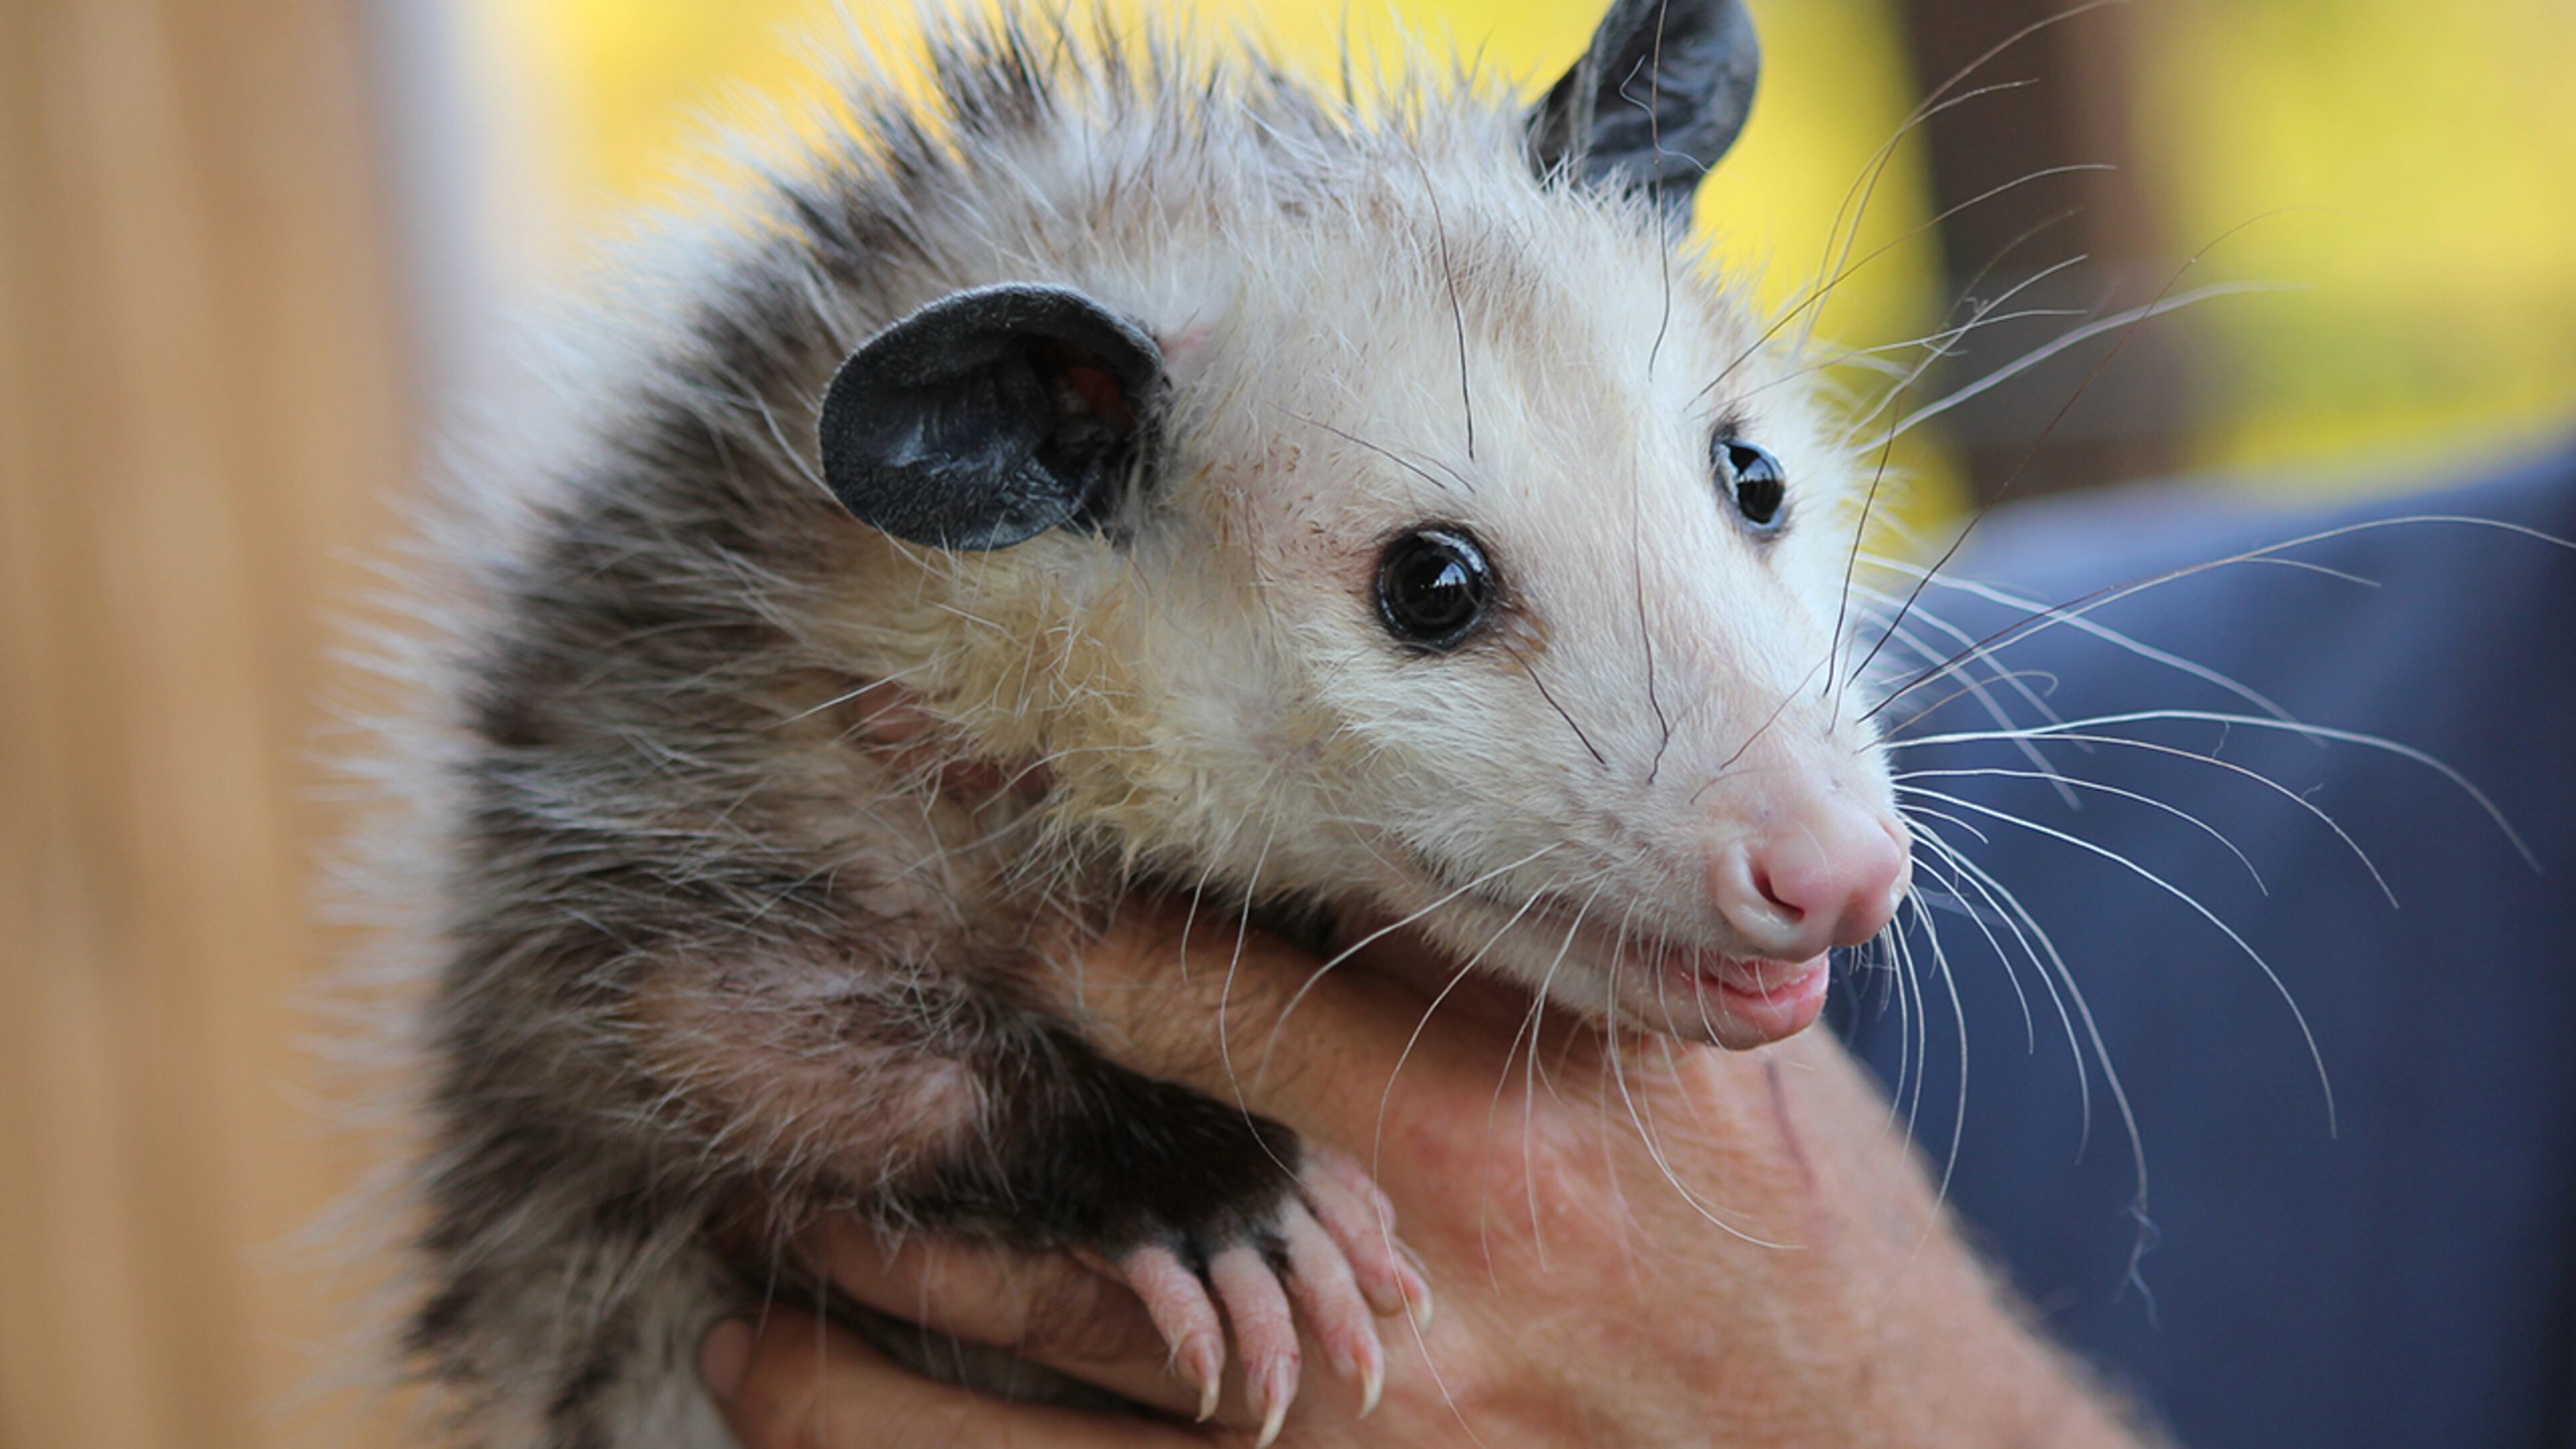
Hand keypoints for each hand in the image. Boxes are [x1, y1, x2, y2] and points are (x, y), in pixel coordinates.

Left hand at [703, 908, 2156, 1445]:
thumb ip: (1536, 956)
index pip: (1184, 969)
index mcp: (1485, 1111)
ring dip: (844, 1343)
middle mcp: (1390, 1279)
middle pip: (1052, 1187)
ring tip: (744, 1286)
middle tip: (729, 1052)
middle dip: (873, 1122)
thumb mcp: (1699, 1064)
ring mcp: (1341, 1437)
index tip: (896, 811)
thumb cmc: (1803, 1257)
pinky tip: (817, 1414)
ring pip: (1012, 1397)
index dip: (1013, 887)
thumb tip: (1388, 829)